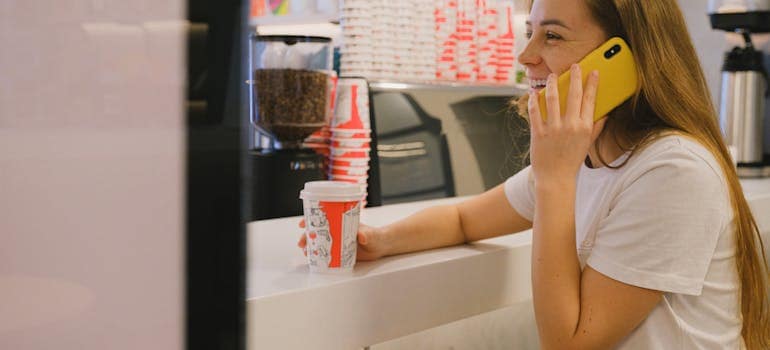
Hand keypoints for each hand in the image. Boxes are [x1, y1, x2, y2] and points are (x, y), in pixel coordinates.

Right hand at [297, 219, 387, 260]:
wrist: (382, 246)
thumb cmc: (377, 237)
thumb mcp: (372, 235)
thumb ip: (367, 235)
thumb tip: (362, 236)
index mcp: (343, 222)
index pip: (324, 217)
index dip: (312, 219)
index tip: (303, 223)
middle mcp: (338, 230)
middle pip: (318, 230)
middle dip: (307, 235)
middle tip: (301, 243)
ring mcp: (338, 241)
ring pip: (320, 241)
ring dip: (311, 245)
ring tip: (306, 252)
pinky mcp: (340, 252)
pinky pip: (326, 252)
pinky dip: (318, 254)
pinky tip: (313, 259)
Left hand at [527, 64, 605, 185]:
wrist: (555, 179)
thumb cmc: (571, 161)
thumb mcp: (587, 144)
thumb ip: (595, 128)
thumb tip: (605, 114)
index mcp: (585, 127)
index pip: (590, 100)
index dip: (592, 84)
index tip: (593, 71)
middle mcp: (570, 126)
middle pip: (573, 95)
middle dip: (574, 77)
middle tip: (574, 66)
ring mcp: (553, 129)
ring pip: (553, 99)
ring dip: (552, 84)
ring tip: (553, 76)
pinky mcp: (538, 133)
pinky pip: (535, 111)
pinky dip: (535, 100)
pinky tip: (535, 92)